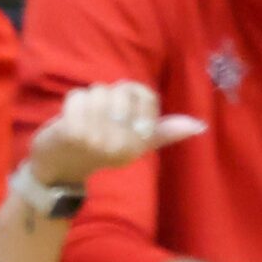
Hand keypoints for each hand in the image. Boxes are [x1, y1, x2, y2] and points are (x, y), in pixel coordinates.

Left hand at [25, 81, 206, 186]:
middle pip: (120, 92)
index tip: (123, 113)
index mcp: (138, 144)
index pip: (147, 96)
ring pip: (98, 92)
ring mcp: (96, 139)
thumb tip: (200, 125)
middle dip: (108, 97)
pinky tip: (69, 117)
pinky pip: (77, 96)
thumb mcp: (134, 141)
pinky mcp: (72, 132)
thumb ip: (164, 131)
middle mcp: (121, 144)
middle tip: (100, 117)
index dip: (133, 96)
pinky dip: (72, 102)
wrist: (61, 169)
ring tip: (85, 119)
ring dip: (89, 100)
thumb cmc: (100, 148)